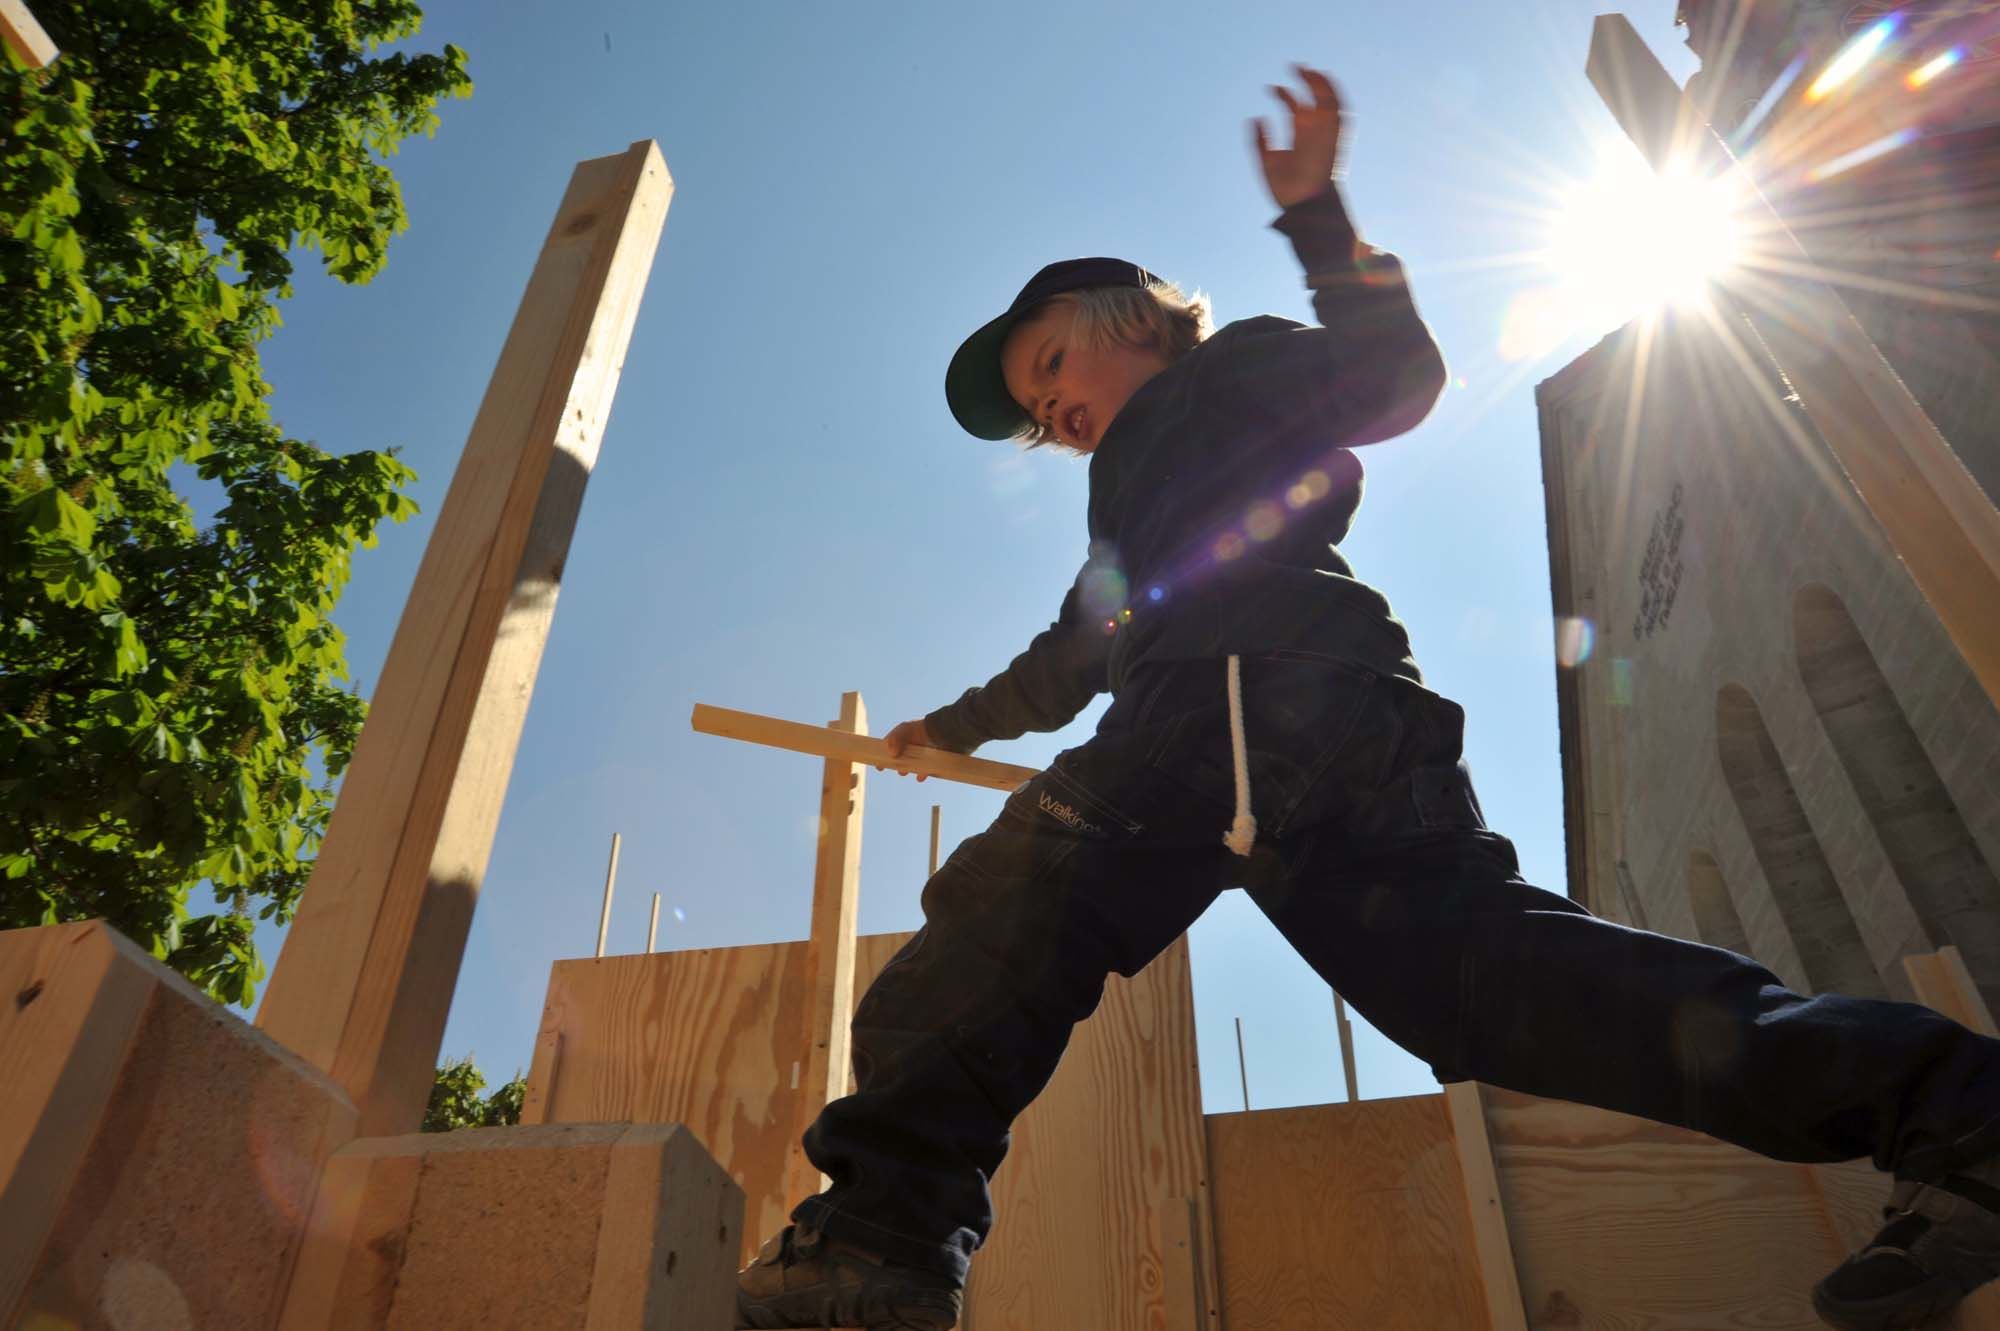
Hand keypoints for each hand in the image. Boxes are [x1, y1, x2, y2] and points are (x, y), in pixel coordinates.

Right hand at [877, 718, 935, 781]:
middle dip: (897, 766)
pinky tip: (920, 777)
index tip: (880, 767)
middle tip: (897, 769)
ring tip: (905, 772)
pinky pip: (924, 770)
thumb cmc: (919, 729)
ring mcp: (919, 753)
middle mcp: (909, 746)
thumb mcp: (904, 730)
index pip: (888, 748)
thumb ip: (895, 740)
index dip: (883, 757)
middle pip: (899, 759)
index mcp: (900, 739)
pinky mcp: (929, 760)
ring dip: (907, 770)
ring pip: (910, 765)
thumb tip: (891, 754)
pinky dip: (921, 774)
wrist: (940, 731)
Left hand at [1252, 65, 1345, 208]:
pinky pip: (1338, 111)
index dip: (1284, 94)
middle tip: (1293, 65)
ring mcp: (1325, 134)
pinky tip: (1323, 79)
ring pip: (1328, 101)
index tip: (1270, 87)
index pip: (1295, 108)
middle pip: (1313, 99)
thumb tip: (1254, 117)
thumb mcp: (1266, 162)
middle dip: (1306, 81)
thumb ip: (1260, 141)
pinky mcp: (1334, 136)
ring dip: (1320, 84)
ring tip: (1306, 69)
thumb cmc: (1286, 191)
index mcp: (1299, 138)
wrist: (1304, 205)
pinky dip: (1333, 94)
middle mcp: (1313, 133)